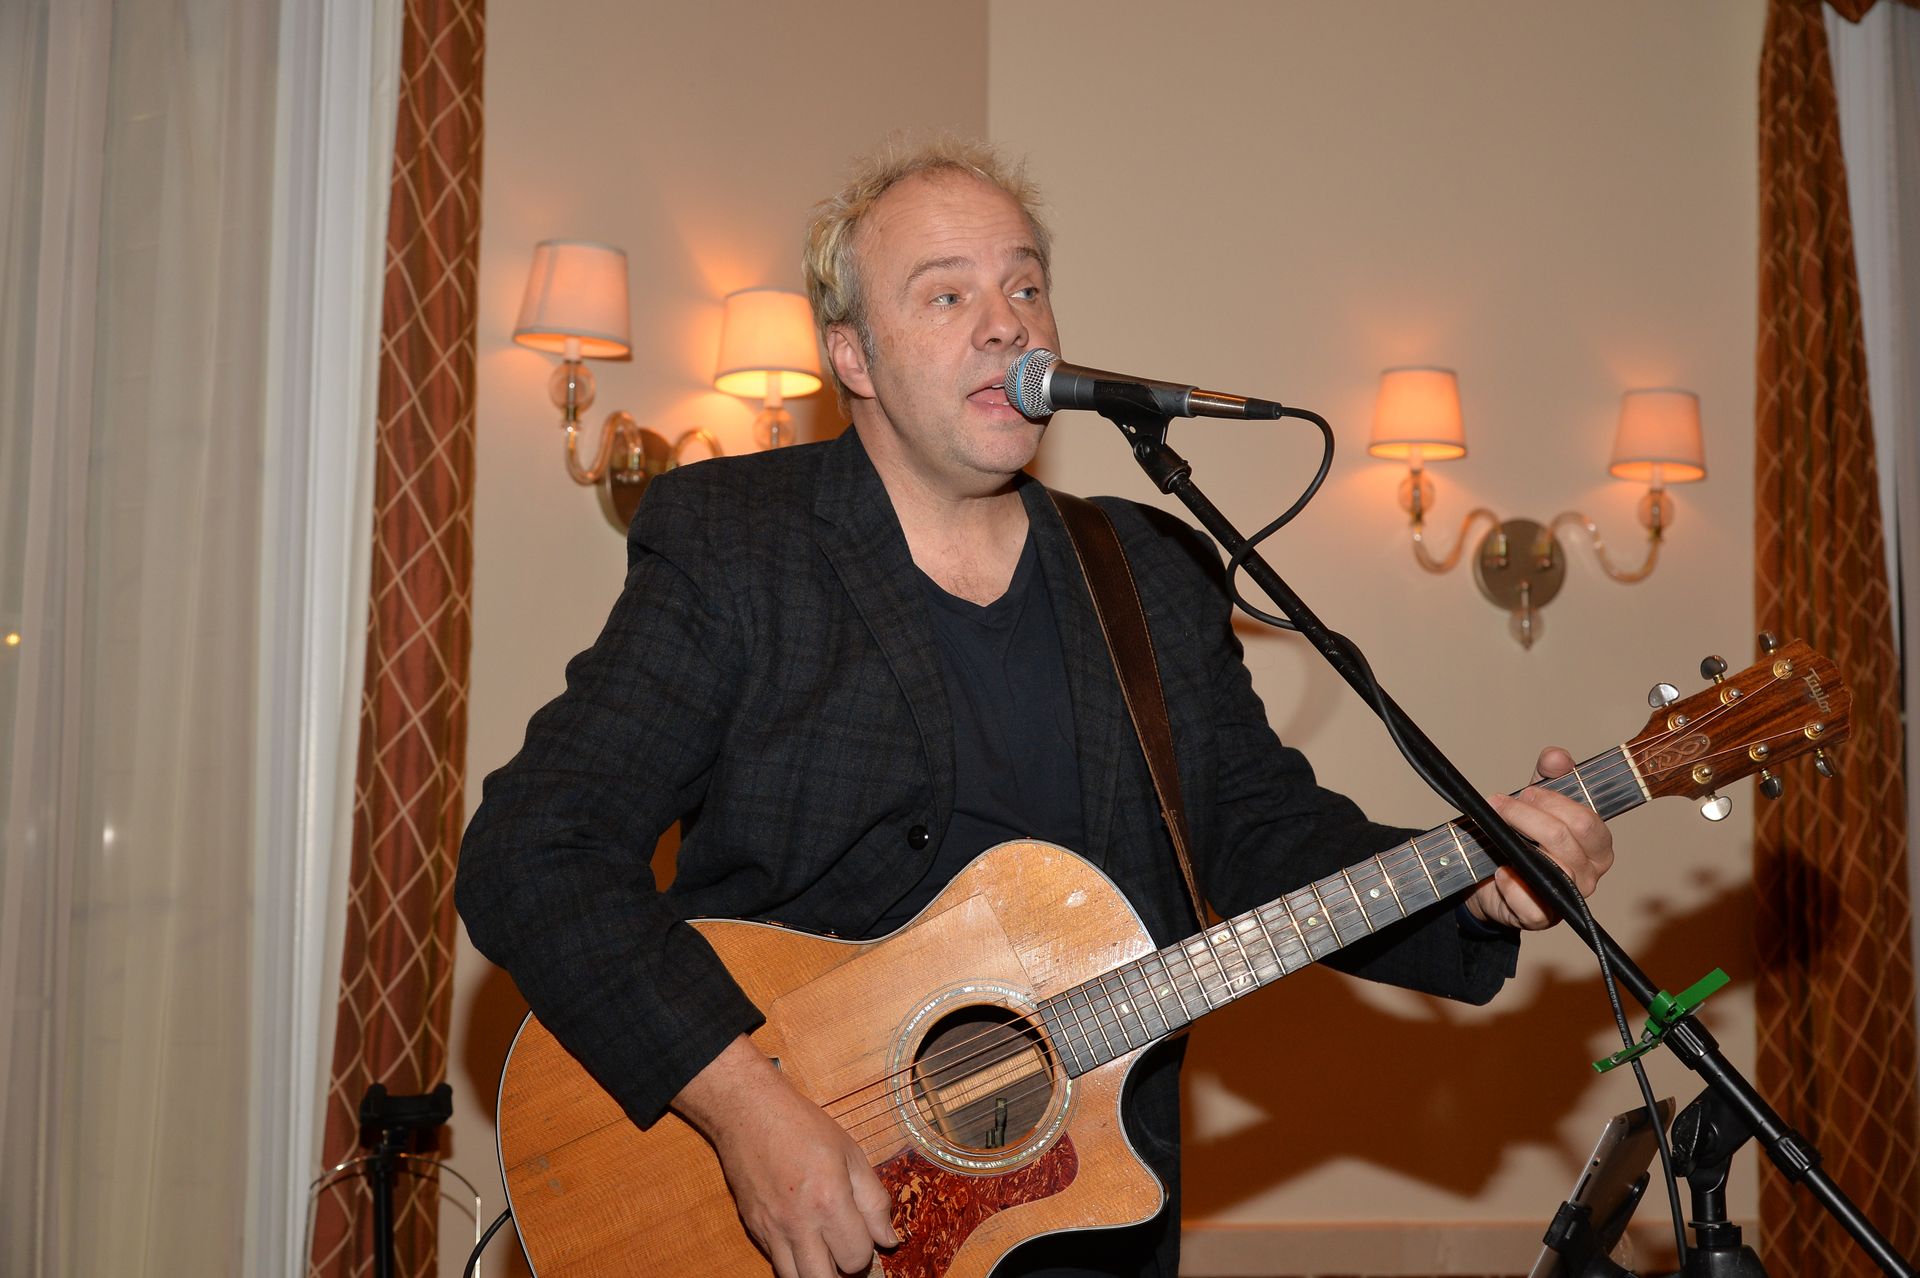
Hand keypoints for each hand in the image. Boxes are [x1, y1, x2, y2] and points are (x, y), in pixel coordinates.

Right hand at [672, 1035, 896, 1277]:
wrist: (749, 1112)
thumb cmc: (802, 1126)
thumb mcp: (850, 1153)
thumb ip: (874, 1200)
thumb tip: (889, 1239)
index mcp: (829, 1200)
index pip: (856, 1257)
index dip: (866, 1250)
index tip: (864, 1233)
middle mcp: (798, 1223)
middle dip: (842, 1270)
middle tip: (846, 1248)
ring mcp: (771, 1229)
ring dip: (816, 1272)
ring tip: (825, 1250)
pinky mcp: (754, 1229)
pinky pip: (776, 1264)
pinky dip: (793, 1261)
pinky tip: (803, 1239)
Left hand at [1465, 746, 1615, 929]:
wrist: (1487, 878)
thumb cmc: (1521, 839)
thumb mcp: (1536, 801)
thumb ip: (1548, 776)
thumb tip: (1556, 755)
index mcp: (1597, 845)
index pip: (1588, 821)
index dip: (1554, 802)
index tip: (1525, 792)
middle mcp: (1589, 873)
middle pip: (1566, 839)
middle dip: (1528, 816)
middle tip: (1499, 805)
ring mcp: (1568, 899)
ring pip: (1553, 868)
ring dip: (1515, 843)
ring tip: (1493, 831)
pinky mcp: (1542, 917)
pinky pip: (1533, 903)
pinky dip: (1512, 884)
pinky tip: (1500, 871)